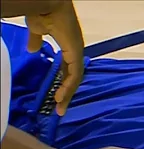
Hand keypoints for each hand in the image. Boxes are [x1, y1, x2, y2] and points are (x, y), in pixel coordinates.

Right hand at [25, 0, 83, 114]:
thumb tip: (32, 50)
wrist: (47, 3)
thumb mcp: (37, 30)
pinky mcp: (76, 52)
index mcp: (69, 47)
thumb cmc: (42, 13)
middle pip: (73, 77)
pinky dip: (69, 86)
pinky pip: (74, 74)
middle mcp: (76, 51)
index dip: (63, 83)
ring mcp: (77, 52)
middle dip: (66, 94)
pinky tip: (61, 96)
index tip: (57, 97)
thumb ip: (36, 41)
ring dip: (68, 93)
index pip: (67, 70)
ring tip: (60, 107)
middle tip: (60, 109)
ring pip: (75, 78)